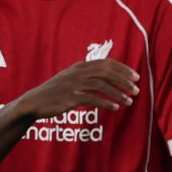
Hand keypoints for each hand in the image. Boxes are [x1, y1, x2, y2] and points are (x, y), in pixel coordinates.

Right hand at [14, 60, 139, 120]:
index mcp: (80, 66)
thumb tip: (109, 77)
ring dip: (118, 93)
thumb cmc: (56, 91)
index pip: (106, 63)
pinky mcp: (70, 98)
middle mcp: (78, 73)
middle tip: (136, 90)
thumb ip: (88, 75)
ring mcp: (73, 85)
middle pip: (106, 72)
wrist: (35, 102)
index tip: (136, 77)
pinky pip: (92, 99)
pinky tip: (115, 108)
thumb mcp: (71, 78)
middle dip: (124, 81)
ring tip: (129, 101)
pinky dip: (106, 103)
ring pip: (101, 85)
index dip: (123, 69)